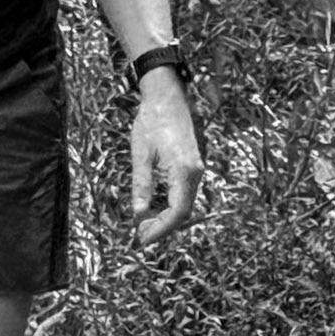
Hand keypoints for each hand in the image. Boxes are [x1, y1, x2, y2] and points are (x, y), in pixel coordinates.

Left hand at [130, 70, 203, 246]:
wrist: (167, 97)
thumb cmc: (151, 121)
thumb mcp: (141, 155)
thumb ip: (142, 186)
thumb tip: (139, 214)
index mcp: (184, 171)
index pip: (178, 212)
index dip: (161, 229)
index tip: (142, 238)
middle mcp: (195, 172)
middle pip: (183, 211)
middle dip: (162, 226)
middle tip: (139, 235)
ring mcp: (195, 169)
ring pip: (184, 203)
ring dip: (165, 217)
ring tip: (143, 223)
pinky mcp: (191, 165)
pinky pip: (183, 193)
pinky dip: (169, 205)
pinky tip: (152, 206)